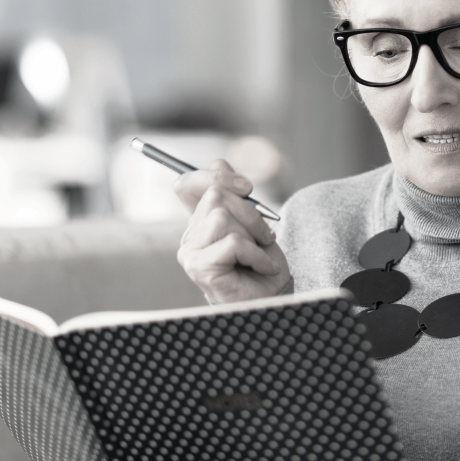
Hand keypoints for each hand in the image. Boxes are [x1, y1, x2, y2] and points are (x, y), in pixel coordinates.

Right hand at [175, 159, 290, 302]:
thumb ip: (233, 193)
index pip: (187, 183)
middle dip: (250, 212)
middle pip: (214, 195)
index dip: (214, 175)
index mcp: (198, 222)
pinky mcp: (199, 267)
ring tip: (261, 253)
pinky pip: (232, 242)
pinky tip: (263, 267)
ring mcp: (190, 252)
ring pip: (223, 217)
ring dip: (254, 234)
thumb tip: (218, 162)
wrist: (272, 297)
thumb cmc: (262, 261)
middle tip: (265, 234)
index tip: (247, 187)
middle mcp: (188, 235)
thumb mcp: (252, 220)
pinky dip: (257, 254)